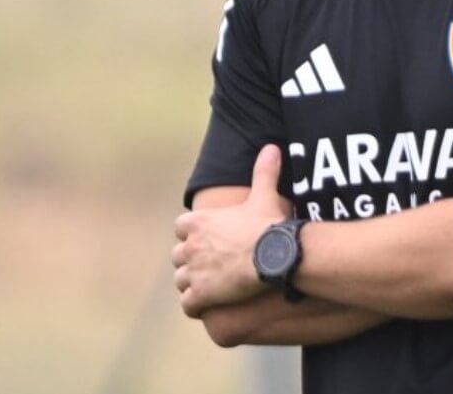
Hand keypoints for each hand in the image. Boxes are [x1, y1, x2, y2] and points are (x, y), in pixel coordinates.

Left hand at [172, 144, 290, 317]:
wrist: (274, 257)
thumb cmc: (267, 225)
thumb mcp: (265, 195)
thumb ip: (264, 172)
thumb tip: (271, 148)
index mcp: (198, 223)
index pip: (180, 228)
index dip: (191, 234)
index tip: (207, 238)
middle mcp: (189, 247)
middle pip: (178, 256)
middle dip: (190, 260)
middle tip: (211, 264)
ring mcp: (193, 272)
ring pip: (181, 280)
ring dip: (192, 283)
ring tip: (211, 286)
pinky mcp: (200, 295)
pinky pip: (188, 304)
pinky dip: (196, 304)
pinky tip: (209, 304)